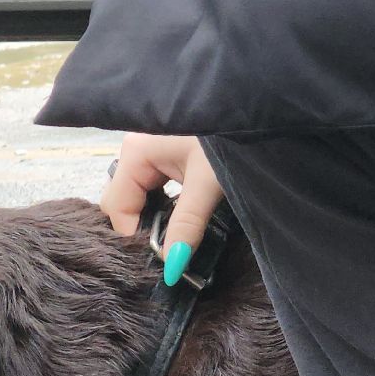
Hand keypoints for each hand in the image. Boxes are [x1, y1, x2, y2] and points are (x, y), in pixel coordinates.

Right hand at [100, 133, 223, 284]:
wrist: (258, 108)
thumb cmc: (229, 138)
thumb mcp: (208, 185)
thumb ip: (187, 226)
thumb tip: (170, 267)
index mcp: (136, 153)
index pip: (117, 207)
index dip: (135, 236)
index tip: (160, 258)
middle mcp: (135, 149)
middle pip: (121, 200)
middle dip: (140, 227)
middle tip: (167, 248)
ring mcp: (149, 149)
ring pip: (136, 195)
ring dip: (153, 217)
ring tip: (175, 235)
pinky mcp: (166, 152)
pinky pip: (152, 186)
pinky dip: (162, 204)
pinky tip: (179, 216)